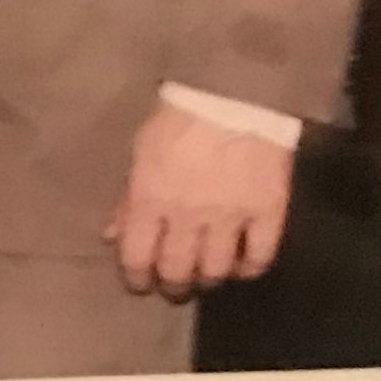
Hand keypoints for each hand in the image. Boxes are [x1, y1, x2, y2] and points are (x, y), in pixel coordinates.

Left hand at [105, 100, 296, 295]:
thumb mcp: (141, 152)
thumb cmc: (178, 117)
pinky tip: (242, 266)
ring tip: (206, 277)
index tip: (139, 284)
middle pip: (178, 271)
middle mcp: (187, 215)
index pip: (137, 256)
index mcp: (149, 198)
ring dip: (208, 280)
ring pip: (217, 271)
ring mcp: (230, 216)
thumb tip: (112, 237)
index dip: (136, 278)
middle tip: (174, 287)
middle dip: (172, 287)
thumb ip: (128, 199)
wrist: (234, 92)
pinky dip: (249, 269)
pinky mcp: (268, 212)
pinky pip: (260, 257)